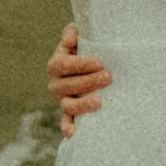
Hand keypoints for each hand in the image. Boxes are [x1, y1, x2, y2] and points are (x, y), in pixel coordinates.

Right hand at [47, 19, 112, 133]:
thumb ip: (73, 32)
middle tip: (108, 77)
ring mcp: (63, 100)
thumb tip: (72, 34)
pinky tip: (75, 133)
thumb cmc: (88, 51)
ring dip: (82, 104)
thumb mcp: (81, 39)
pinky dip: (69, 128)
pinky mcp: (70, 114)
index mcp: (56, 64)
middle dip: (88, 81)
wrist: (93, 68)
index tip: (99, 62)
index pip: (64, 64)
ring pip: (68, 105)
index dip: (80, 64)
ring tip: (100, 102)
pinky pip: (67, 122)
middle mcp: (56, 84)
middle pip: (68, 85)